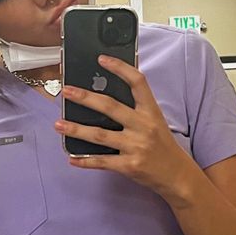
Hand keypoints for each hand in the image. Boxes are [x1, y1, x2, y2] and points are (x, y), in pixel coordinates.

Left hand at [55, 54, 192, 201]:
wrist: (177, 175)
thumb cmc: (162, 146)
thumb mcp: (155, 121)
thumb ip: (135, 109)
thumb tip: (105, 95)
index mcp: (151, 111)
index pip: (138, 83)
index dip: (120, 68)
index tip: (102, 59)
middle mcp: (144, 126)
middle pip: (111, 107)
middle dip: (86, 98)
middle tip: (66, 91)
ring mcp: (136, 147)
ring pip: (100, 136)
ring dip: (76, 129)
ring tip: (59, 124)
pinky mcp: (129, 166)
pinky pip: (102, 162)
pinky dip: (85, 161)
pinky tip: (71, 157)